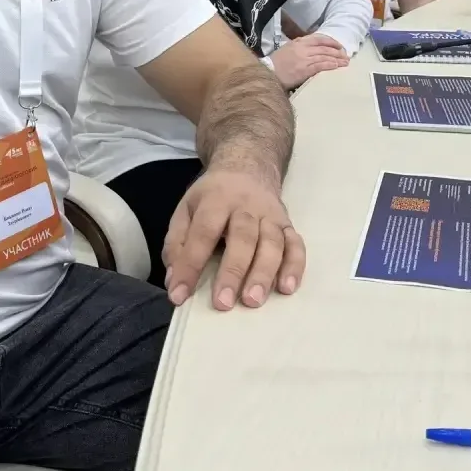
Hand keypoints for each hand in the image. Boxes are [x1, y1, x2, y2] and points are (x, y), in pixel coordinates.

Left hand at [162, 161, 305, 310]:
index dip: (190, 264)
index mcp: (216, 200)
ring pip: (272, 243)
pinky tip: (287, 289)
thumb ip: (176, 244)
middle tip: (223, 303)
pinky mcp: (288, 225)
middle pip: (243, 237)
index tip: (180, 295)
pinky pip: (296, 245)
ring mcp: (271, 215)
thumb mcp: (186, 209)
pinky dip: (294, 267)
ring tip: (253, 301)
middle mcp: (246, 206)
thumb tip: (175, 282)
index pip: (203, 232)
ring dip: (264, 273)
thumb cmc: (213, 196)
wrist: (248, 167)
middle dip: (233, 271)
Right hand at [269, 34, 348, 89]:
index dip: (331, 42)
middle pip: (324, 48)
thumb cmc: (276, 63)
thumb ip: (300, 46)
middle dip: (337, 52)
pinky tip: (336, 66)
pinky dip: (330, 65)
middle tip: (346, 56)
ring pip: (324, 56)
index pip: (319, 39)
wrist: (268, 72)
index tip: (339, 46)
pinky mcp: (304, 70)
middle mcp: (302, 48)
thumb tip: (312, 48)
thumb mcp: (287, 49)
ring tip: (345, 63)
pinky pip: (320, 66)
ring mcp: (304, 59)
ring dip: (337, 59)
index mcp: (298, 42)